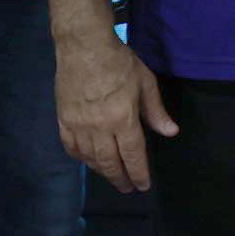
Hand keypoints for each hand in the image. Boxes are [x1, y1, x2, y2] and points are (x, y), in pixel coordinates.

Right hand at [55, 23, 177, 191]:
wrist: (84, 48)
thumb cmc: (120, 63)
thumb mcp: (146, 83)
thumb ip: (156, 111)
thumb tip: (171, 132)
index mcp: (123, 120)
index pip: (133, 155)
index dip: (138, 173)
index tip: (143, 186)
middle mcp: (99, 128)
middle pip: (110, 162)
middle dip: (120, 178)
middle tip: (127, 188)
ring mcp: (78, 125)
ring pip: (90, 158)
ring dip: (102, 171)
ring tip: (111, 176)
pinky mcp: (63, 120)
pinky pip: (71, 147)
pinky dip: (80, 158)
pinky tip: (88, 161)